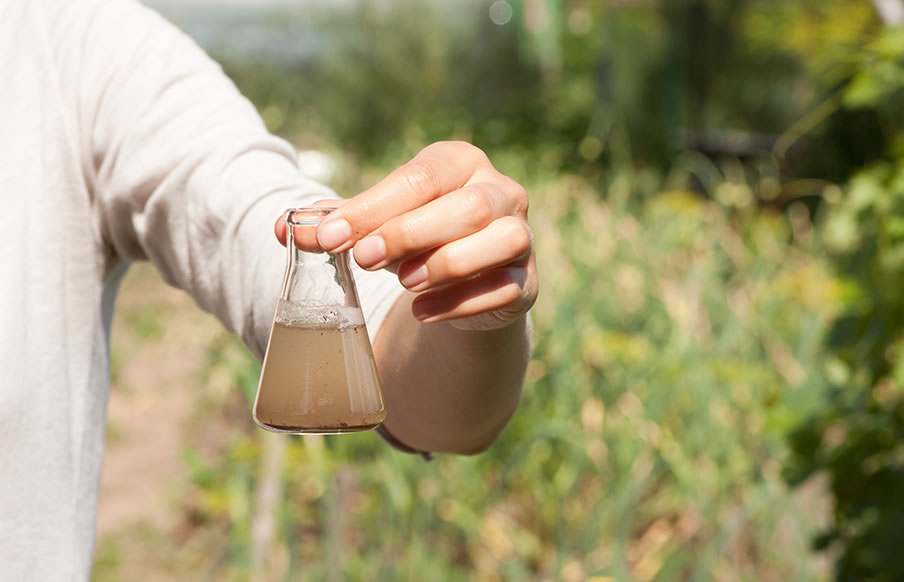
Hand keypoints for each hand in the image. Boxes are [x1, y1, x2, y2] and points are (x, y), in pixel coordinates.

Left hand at [275, 141, 537, 330]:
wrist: (463, 282)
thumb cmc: (415, 239)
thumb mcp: (377, 224)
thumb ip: (335, 223)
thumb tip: (283, 227)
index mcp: (461, 163)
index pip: (420, 178)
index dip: (373, 208)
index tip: (329, 237)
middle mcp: (501, 191)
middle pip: (467, 206)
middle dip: (410, 232)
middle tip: (364, 259)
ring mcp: (521, 237)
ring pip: (501, 240)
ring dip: (448, 263)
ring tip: (404, 283)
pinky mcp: (528, 282)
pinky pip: (506, 288)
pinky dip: (463, 303)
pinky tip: (423, 312)